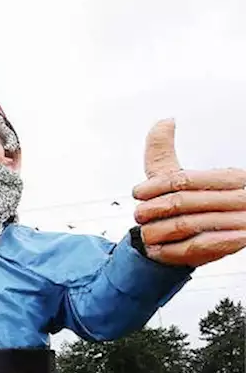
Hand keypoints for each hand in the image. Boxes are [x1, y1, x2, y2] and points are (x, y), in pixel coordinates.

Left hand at [133, 119, 245, 265]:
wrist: (220, 233)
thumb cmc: (195, 200)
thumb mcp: (180, 174)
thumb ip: (166, 151)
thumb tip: (164, 121)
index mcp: (232, 177)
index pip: (184, 179)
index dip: (154, 186)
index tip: (137, 192)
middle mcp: (239, 199)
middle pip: (181, 202)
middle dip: (152, 210)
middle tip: (138, 215)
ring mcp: (237, 224)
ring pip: (183, 226)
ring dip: (156, 231)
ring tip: (144, 233)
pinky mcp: (228, 246)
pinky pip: (191, 249)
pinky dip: (167, 251)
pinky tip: (155, 249)